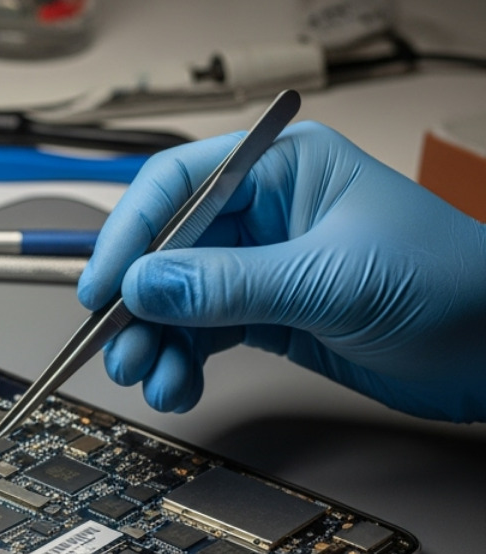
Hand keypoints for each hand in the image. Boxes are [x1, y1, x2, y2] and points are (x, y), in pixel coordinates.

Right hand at [76, 122, 485, 420]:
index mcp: (283, 168)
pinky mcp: (269, 314)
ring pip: (176, 299)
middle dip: (136, 304)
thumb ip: (230, 285)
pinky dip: (181, 362)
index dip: (130, 235)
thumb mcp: (331, 280)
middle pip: (165, 249)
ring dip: (153, 342)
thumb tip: (143, 287)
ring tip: (150, 378)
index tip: (103, 288)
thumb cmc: (451, 286)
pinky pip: (201, 333)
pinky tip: (178, 385)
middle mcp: (266, 212)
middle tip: (118, 348)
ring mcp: (263, 265)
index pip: (177, 185)